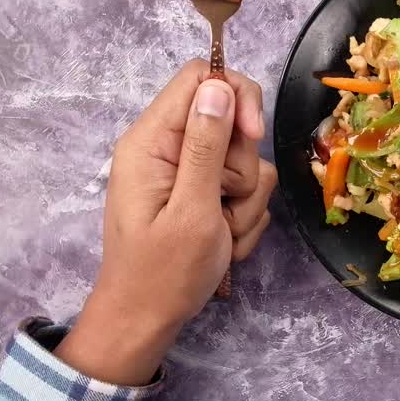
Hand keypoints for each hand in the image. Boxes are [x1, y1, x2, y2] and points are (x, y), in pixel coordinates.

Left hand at [56, 60, 277, 384]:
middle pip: (232, 122)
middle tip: (224, 205)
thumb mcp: (192, 210)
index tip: (254, 135)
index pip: (201, 77)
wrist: (145, 323)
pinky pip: (245, 189)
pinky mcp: (202, 195)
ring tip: (222, 234)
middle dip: (243, 167)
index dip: (238, 97)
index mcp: (152, 141)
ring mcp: (186, 173)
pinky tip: (224, 243)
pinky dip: (243, 218)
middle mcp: (167, 148)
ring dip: (246, 202)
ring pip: (247, 161)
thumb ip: (207, 146)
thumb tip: (219, 85)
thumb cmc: (162, 274)